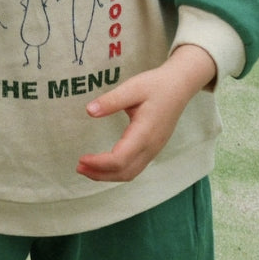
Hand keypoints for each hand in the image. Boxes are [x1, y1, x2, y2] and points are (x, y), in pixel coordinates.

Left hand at [77, 44, 215, 182]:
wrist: (180, 85)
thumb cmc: (156, 85)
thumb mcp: (132, 87)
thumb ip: (111, 100)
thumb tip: (89, 111)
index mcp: (145, 133)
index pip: (120, 159)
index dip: (98, 163)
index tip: (81, 158)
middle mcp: (151, 146)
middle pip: (124, 172)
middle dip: (100, 174)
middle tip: (78, 167)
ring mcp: (154, 149)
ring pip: (130, 173)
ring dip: (108, 175)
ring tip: (87, 168)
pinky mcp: (154, 148)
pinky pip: (135, 167)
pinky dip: (118, 171)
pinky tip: (104, 163)